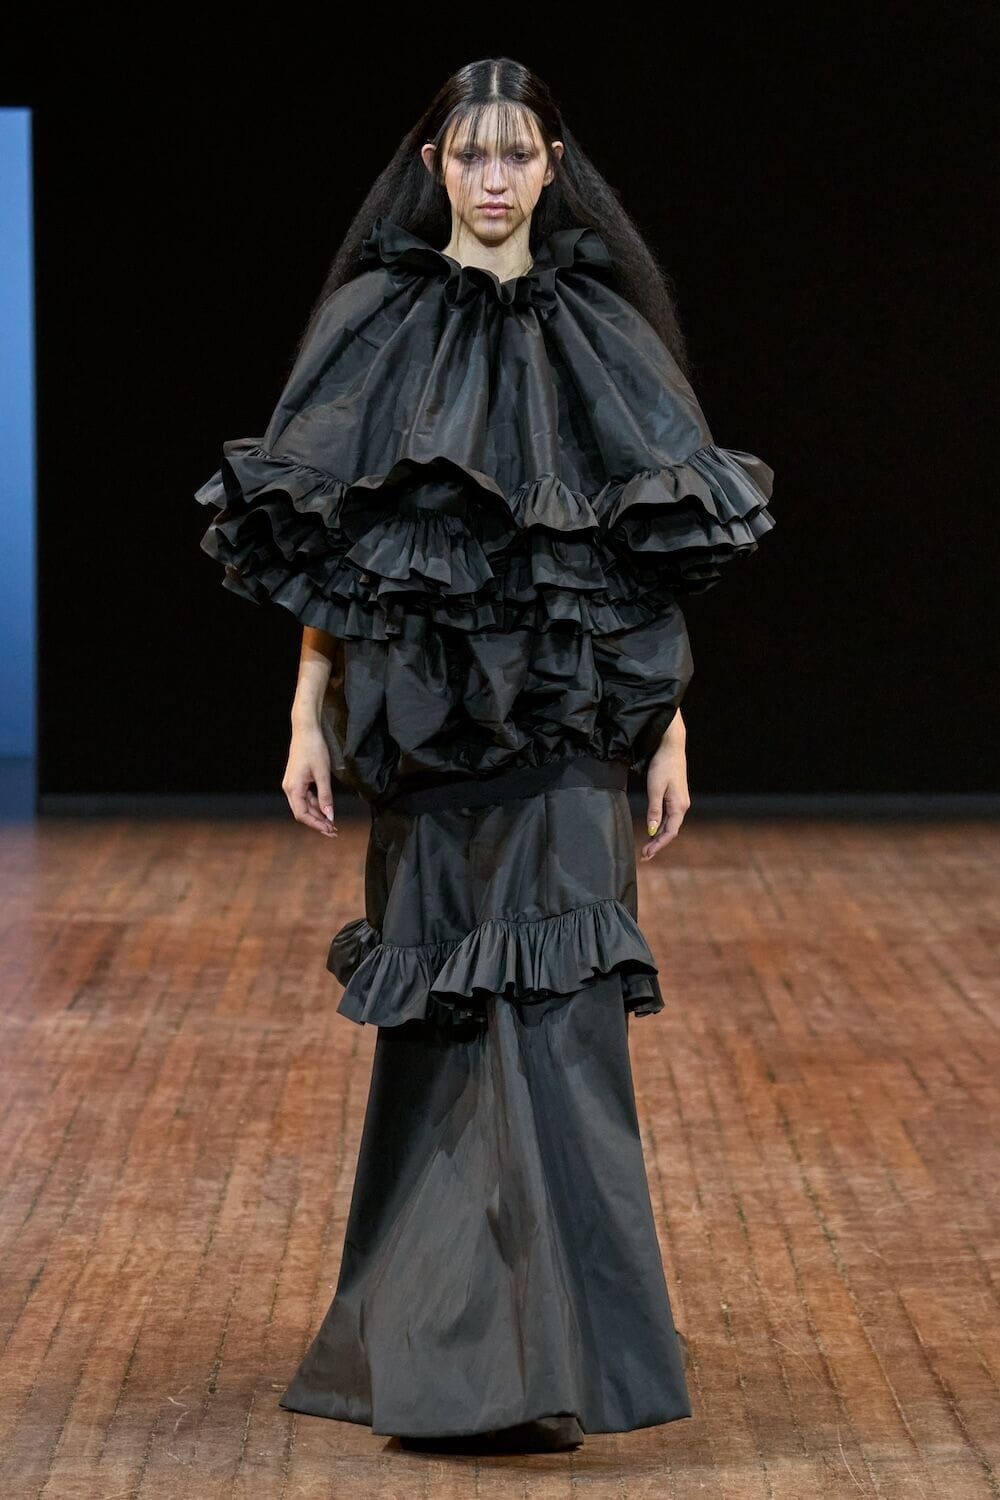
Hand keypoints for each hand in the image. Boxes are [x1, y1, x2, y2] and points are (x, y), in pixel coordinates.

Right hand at [282, 724, 338, 836]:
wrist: (306, 730)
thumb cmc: (314, 749)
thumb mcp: (323, 774)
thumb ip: (326, 796)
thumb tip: (330, 816)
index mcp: (293, 788)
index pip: (302, 815)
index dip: (316, 825)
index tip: (330, 830)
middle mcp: (289, 788)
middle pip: (302, 812)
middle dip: (318, 822)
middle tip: (334, 831)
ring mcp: (292, 784)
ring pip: (304, 805)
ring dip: (318, 814)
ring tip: (332, 822)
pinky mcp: (297, 779)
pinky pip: (306, 797)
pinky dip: (316, 804)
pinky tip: (326, 808)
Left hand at [640, 726, 689, 860]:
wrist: (671, 746)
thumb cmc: (663, 765)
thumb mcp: (655, 788)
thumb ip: (654, 811)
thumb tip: (652, 830)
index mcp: (679, 806)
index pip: (670, 833)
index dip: (658, 845)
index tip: (646, 854)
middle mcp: (682, 806)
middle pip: (670, 831)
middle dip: (657, 844)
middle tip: (644, 855)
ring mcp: (680, 801)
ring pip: (670, 824)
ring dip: (659, 836)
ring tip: (647, 846)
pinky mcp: (676, 796)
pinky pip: (669, 816)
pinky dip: (661, 826)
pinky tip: (653, 830)